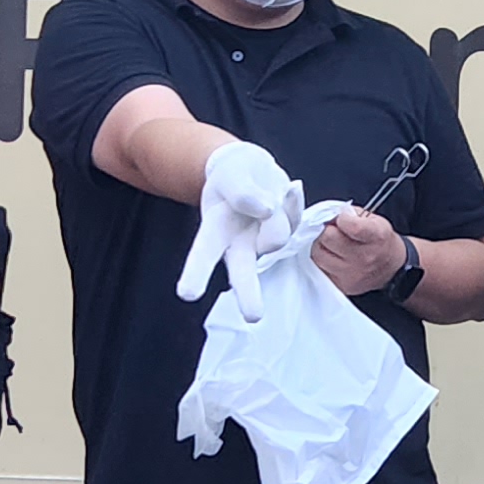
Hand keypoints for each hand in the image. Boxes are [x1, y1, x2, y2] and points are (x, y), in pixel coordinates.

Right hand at [177, 140, 301, 318]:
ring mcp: (265, 241)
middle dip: (248, 292)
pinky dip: (293, 200)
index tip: (188, 293)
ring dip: (275, 212)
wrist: (251, 168)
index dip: (195, 273)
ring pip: (276, 236)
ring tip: (265, 194)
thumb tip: (266, 211)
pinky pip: (296, 217)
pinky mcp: (288, 233)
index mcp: (215, 232)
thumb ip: (242, 191)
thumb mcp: (230, 173)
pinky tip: (289, 190)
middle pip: (243, 271)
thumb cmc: (231, 175)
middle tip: (253, 316)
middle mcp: (239, 244)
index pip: (203, 254)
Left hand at [311, 203, 411, 299]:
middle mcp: (364, 257)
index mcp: (376, 236)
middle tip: (333, 231)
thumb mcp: (374, 219)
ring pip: (318, 255)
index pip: (352, 226)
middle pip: (328, 238)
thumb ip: (350, 213)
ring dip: (321, 247)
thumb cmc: (379, 240)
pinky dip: (322, 261)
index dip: (341, 219)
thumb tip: (328, 215)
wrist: (390, 267)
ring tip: (331, 245)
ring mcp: (352, 274)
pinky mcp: (341, 286)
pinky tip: (332, 257)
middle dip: (327, 231)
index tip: (342, 219)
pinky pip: (319, 269)